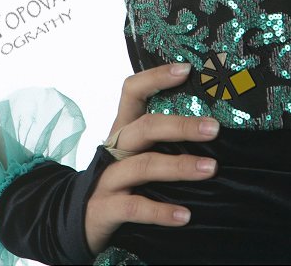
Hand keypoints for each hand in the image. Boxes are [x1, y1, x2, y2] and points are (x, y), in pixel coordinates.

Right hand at [84, 62, 219, 254]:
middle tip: (214, 128)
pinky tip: (184, 216)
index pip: (133, 91)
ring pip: (144, 166)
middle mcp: (114, 149)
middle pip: (145, 127)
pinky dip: (161, 212)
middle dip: (182, 126)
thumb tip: (211, 128)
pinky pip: (136, 207)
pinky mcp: (105, 209)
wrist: (75, 222)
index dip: (156, 77)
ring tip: (210, 168)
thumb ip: (160, 139)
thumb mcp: (133, 153)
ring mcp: (108, 179)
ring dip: (180, 166)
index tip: (186, 70)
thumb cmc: (119, 180)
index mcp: (122, 129)